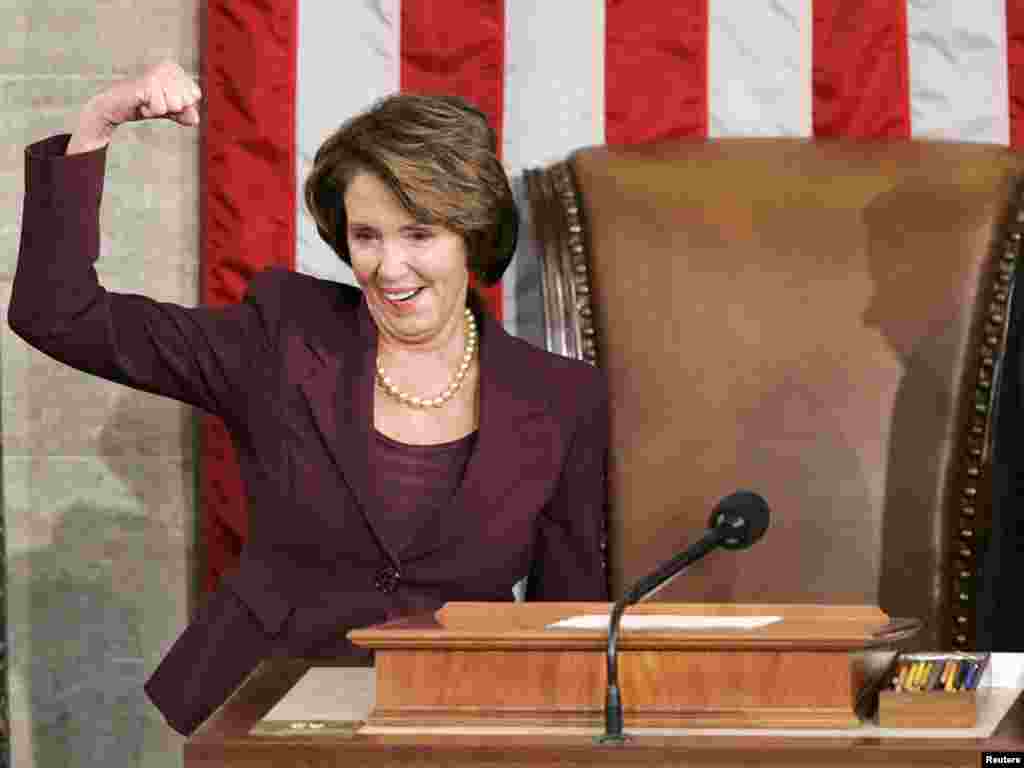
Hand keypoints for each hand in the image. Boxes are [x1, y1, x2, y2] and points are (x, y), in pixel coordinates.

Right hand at [68, 60, 201, 153]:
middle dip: (171, 108)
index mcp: (175, 68)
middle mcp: (167, 66)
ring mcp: (158, 73)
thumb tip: (196, 119)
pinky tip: (140, 103)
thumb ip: (184, 114)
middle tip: (152, 101)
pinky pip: (162, 109)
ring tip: (146, 102)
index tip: (162, 99)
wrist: (113, 106)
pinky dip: (151, 111)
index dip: (180, 104)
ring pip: (177, 105)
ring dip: (160, 110)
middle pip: (188, 101)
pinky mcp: (148, 82)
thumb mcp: (168, 110)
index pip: (195, 95)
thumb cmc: (142, 104)